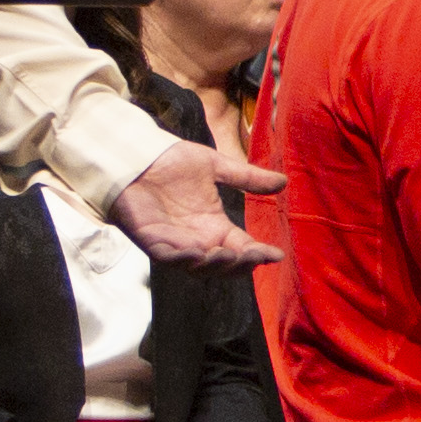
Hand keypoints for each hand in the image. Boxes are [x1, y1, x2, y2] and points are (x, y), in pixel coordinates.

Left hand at [111, 136, 286, 267]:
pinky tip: (197, 254)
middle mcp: (198, 239)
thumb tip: (283, 182)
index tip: (276, 254)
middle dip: (241, 264)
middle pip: (224, 264)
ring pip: (199, 267)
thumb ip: (247, 178)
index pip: (243, 246)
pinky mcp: (153, 241)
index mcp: (214, 225)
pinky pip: (168, 258)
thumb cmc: (172, 161)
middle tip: (254, 256)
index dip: (259, 253)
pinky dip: (182, 260)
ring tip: (230, 255)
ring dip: (215, 265)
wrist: (138, 154)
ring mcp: (175, 243)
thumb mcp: (216, 167)